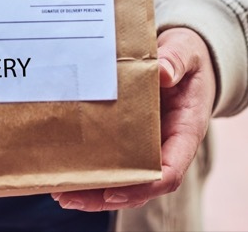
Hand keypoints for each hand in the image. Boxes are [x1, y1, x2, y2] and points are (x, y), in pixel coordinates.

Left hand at [52, 27, 216, 211]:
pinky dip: (92, 170)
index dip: (143, 185)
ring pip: (124, 179)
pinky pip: (113, 160)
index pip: (170, 171)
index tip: (114, 192)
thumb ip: (178, 60)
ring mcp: (147, 144)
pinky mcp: (130, 137)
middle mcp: (166, 145)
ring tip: (60, 192)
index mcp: (185, 131)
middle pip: (140, 184)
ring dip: (93, 190)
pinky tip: (65, 172)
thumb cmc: (188, 56)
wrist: (184, 55)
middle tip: (70, 196)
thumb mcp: (187, 50)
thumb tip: (163, 73)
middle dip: (106, 196)